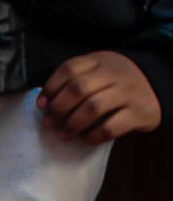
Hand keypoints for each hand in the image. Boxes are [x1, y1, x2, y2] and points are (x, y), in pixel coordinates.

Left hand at [38, 51, 162, 142]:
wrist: (158, 86)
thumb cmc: (117, 82)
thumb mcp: (99, 71)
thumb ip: (75, 80)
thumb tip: (45, 103)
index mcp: (100, 61)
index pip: (69, 68)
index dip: (50, 87)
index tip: (42, 105)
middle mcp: (114, 75)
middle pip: (78, 88)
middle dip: (58, 108)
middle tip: (49, 123)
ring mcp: (127, 93)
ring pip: (93, 108)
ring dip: (72, 124)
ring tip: (64, 134)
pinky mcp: (137, 113)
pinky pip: (110, 127)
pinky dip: (92, 136)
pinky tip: (84, 138)